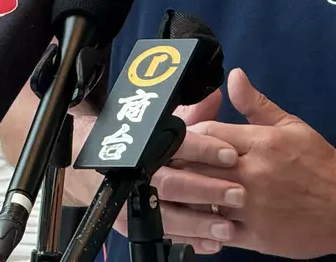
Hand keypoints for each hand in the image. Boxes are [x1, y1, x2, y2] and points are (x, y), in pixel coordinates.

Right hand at [141, 87, 245, 254]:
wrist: (97, 169)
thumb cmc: (143, 144)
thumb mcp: (165, 123)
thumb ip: (194, 113)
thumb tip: (216, 93)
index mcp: (149, 142)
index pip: (177, 143)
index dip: (205, 149)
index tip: (231, 154)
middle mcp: (138, 172)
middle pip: (172, 183)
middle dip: (207, 190)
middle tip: (238, 193)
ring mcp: (132, 200)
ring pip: (167, 214)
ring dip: (200, 222)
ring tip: (228, 226)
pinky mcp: (132, 224)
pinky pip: (163, 236)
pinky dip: (190, 241)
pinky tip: (213, 242)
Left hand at [183, 69, 335, 258]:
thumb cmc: (322, 165)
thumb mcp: (291, 126)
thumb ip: (256, 104)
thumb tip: (234, 76)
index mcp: (260, 143)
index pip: (207, 134)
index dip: (189, 135)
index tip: (179, 138)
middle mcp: (253, 174)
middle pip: (198, 165)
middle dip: (178, 164)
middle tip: (161, 163)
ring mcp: (253, 208)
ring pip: (204, 200)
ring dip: (186, 196)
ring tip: (170, 192)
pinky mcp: (256, 237)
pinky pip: (217, 232)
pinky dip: (202, 226)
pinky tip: (194, 220)